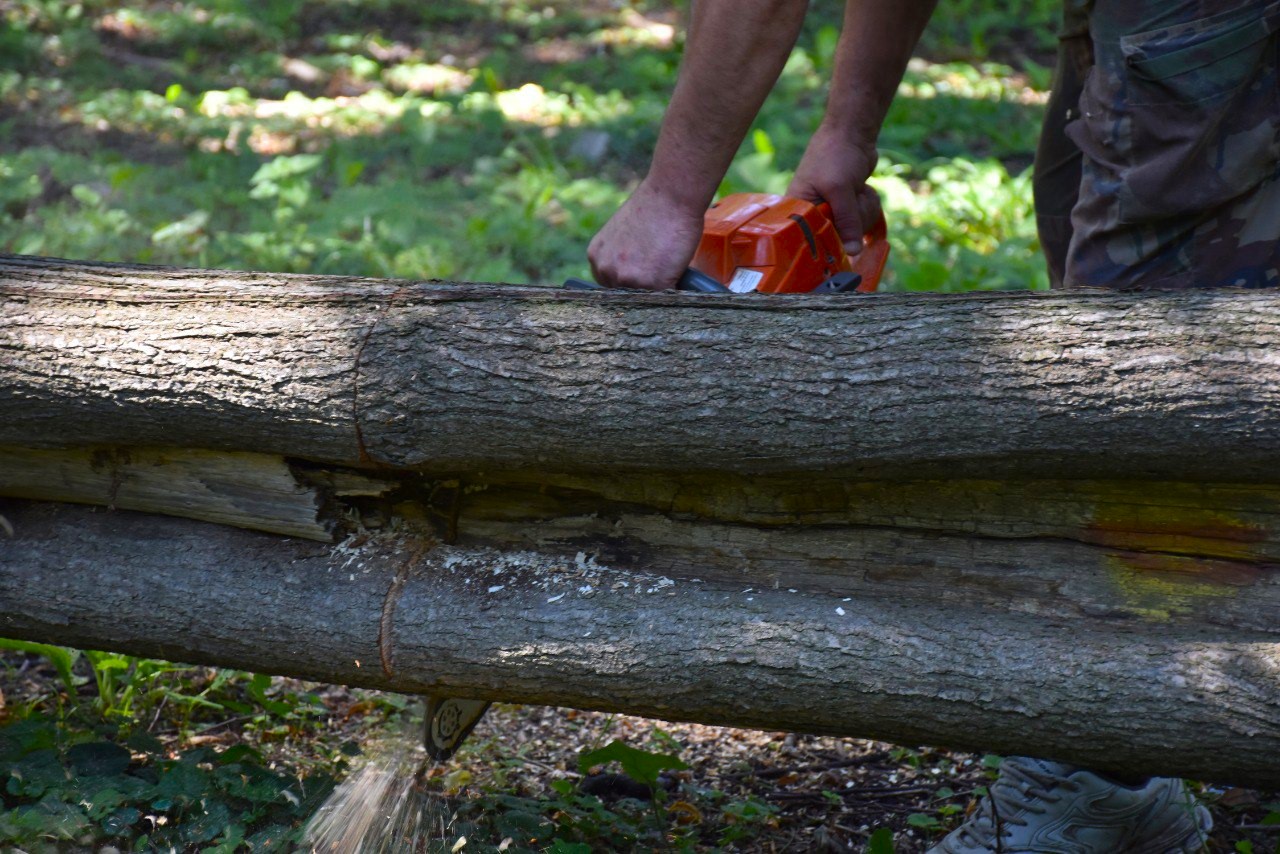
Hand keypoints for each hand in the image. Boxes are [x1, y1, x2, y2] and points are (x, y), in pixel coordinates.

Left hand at [588, 181, 705, 289]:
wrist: (671, 195)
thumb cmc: (654, 207)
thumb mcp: (622, 232)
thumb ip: (620, 255)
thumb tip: (633, 272)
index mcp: (596, 256)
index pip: (609, 285)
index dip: (628, 284)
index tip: (641, 280)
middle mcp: (606, 270)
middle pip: (625, 295)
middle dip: (641, 289)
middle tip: (659, 274)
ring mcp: (627, 280)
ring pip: (645, 299)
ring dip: (658, 292)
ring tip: (670, 269)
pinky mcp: (651, 285)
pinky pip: (664, 299)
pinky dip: (674, 290)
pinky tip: (679, 273)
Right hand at [788, 125, 881, 254]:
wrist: (851, 133)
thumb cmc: (835, 155)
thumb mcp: (839, 188)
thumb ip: (846, 221)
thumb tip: (852, 253)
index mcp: (798, 211)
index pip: (810, 242)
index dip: (827, 244)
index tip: (842, 236)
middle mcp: (812, 215)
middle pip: (837, 239)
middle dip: (853, 219)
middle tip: (851, 197)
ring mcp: (832, 213)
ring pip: (854, 231)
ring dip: (863, 209)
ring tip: (857, 189)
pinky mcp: (847, 208)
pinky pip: (862, 220)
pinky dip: (867, 205)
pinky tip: (861, 189)